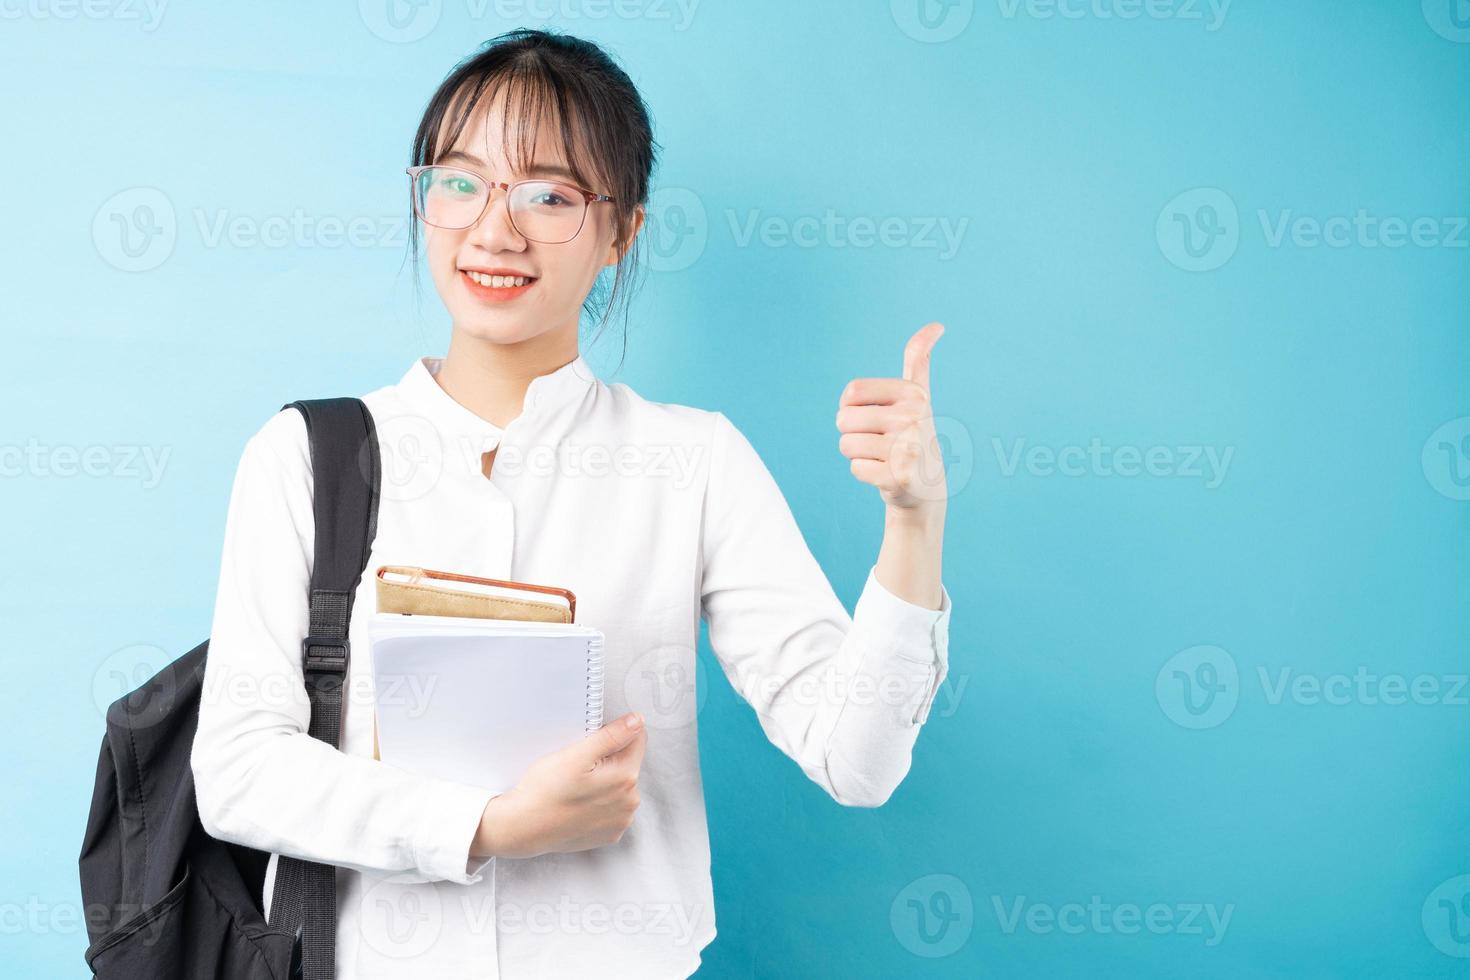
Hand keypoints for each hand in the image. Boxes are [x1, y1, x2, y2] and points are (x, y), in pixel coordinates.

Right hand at [471, 712, 645, 858]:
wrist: (524, 827)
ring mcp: (620, 821)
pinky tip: (578, 803)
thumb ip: (612, 735)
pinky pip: (611, 808)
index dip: (614, 734)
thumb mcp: (577, 754)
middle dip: (609, 760)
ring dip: (605, 782)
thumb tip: (636, 722)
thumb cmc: (545, 792)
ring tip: (576, 787)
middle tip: (579, 767)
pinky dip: (599, 803)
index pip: (637, 739)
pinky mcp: (609, 834)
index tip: (593, 744)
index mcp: (626, 778)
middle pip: (628, 764)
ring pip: (620, 787)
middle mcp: (630, 802)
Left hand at [836, 322, 947, 512]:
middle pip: (844, 420)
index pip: (850, 392)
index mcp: (913, 394)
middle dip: (853, 434)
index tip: (876, 417)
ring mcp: (908, 449)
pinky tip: (886, 475)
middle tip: (881, 442)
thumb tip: (936, 326)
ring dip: (858, 454)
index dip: (852, 407)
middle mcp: (913, 418)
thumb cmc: (912, 434)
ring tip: (883, 457)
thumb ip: (919, 359)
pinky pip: (855, 468)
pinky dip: (866, 474)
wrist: (926, 486)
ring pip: (846, 445)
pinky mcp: (899, 476)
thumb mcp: (917, 395)